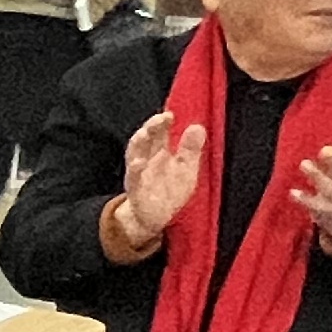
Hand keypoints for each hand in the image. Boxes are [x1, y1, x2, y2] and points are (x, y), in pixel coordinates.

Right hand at [109, 115, 209, 255]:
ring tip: (145, 132)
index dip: (163, 122)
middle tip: (163, 118)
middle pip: (146, 138)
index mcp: (159, 152)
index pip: (159, 132)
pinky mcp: (136, 188)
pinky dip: (135, 168)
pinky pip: (133, 177)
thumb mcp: (186, 169)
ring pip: (134, 153)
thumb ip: (190, 149)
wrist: (154, 217)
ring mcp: (139, 172)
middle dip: (152, 127)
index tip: (171, 114)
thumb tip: (199, 126)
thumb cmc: (170, 190)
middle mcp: (146, 158)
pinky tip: (138, 161)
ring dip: (139, 142)